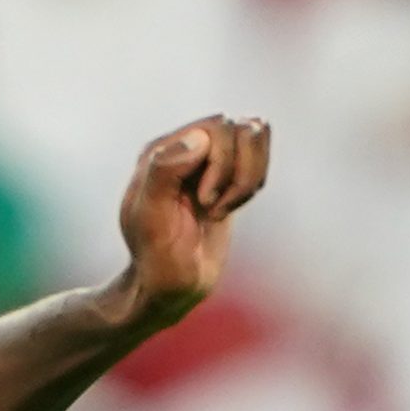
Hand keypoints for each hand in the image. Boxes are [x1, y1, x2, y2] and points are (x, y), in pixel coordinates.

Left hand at [109, 116, 268, 327]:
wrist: (170, 283)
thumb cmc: (156, 256)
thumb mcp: (150, 218)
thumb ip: (164, 173)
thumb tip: (198, 138)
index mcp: (160, 150)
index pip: (217, 127)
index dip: (221, 164)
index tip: (204, 202)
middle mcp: (184, 146)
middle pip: (243, 128)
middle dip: (238, 173)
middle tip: (212, 206)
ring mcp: (206, 158)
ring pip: (256, 134)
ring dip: (249, 177)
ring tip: (222, 207)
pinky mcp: (225, 172)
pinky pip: (260, 155)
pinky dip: (254, 182)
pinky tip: (230, 206)